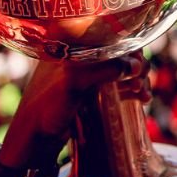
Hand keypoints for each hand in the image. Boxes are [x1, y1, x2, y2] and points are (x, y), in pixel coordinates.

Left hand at [0, 54, 148, 167]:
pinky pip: (120, 85)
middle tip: (140, 81)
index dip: (129, 48)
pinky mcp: (93, 92)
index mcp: (71, 47)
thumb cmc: (46, 108)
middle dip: (137, 66)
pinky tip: (142, 99)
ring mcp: (88, 75)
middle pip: (121, 53)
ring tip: (143, 94)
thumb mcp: (73, 83)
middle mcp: (82, 57)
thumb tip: (134, 66)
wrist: (33, 140)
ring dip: (139, 79)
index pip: (109, 36)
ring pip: (124, 70)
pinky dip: (133, 90)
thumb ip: (103, 70)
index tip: (137, 65)